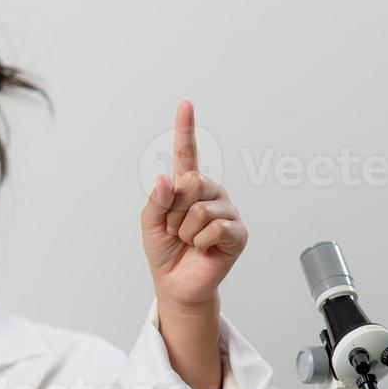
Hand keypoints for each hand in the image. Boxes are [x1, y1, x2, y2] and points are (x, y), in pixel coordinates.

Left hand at [140, 100, 248, 312]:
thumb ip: (157, 200)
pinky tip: (203, 249)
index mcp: (189, 187)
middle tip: (175, 229)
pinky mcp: (238, 233)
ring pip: (200, 209)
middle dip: (174, 211)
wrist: (176, 283)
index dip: (186, 129)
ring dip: (185, 231)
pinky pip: (214, 228)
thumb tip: (166, 179)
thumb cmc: (165, 251)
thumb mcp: (150, 223)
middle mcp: (211, 193)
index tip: (185, 105)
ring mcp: (227, 212)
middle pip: (191, 183)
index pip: (188, 153)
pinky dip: (200, 242)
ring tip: (189, 241)